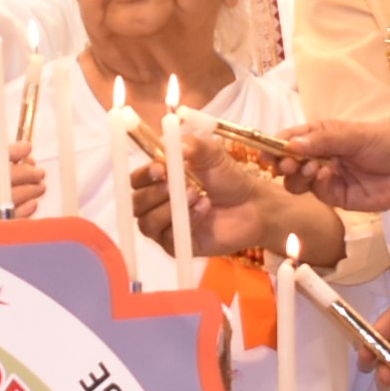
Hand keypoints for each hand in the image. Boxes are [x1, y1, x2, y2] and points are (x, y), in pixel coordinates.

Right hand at [0, 145, 44, 217]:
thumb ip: (3, 170)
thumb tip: (27, 156)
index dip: (9, 152)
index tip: (27, 147)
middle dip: (21, 171)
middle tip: (39, 171)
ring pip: (6, 197)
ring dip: (28, 189)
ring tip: (41, 187)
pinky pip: (11, 218)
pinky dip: (25, 209)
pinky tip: (33, 203)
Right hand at [130, 133, 345, 264]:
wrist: (253, 204)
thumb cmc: (229, 178)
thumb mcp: (212, 154)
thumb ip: (192, 145)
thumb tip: (171, 145)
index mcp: (159, 181)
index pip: (136, 180)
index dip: (143, 175)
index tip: (160, 169)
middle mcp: (157, 205)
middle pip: (136, 204)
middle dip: (154, 194)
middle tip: (177, 185)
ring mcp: (166, 227)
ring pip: (148, 223)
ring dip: (170, 209)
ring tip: (197, 195)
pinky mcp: (178, 245)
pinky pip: (169, 238)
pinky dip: (186, 221)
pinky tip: (205, 208)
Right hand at [273, 120, 389, 211]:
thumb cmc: (388, 144)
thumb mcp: (355, 135)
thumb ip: (323, 141)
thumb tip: (290, 144)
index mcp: (322, 135)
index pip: (290, 138)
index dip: (274, 144)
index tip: (264, 151)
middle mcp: (320, 155)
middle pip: (288, 161)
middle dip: (282, 162)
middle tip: (286, 164)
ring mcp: (326, 178)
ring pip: (296, 181)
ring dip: (296, 176)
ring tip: (308, 169)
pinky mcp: (336, 198)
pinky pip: (316, 193)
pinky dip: (316, 185)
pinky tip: (326, 176)